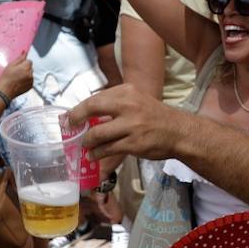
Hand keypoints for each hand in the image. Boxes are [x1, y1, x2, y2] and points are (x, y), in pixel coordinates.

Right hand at [0, 57, 33, 99]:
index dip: (23, 63)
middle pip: (30, 67)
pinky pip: (30, 80)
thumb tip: (25, 52)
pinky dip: (26, 80)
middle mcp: (31, 73)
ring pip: (30, 74)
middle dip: (25, 68)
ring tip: (16, 78)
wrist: (5, 91)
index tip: (17, 67)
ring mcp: (31, 80)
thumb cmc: (6, 77)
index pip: (29, 61)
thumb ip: (20, 58)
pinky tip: (19, 83)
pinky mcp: (30, 86)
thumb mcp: (11, 65)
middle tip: (16, 73)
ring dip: (26, 74)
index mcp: (26, 67)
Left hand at [68, 84, 190, 162]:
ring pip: (98, 133)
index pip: (96, 98)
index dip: (79, 108)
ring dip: (87, 142)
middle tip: (70, 128)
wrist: (179, 132)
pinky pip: (108, 149)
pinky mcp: (133, 143)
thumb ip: (116, 104)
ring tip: (85, 147)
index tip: (69, 118)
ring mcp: (131, 124)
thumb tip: (88, 115)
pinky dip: (97, 153)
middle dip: (76, 119)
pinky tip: (94, 156)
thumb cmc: (155, 117)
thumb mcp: (137, 101)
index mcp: (127, 91)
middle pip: (92, 108)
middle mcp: (128, 105)